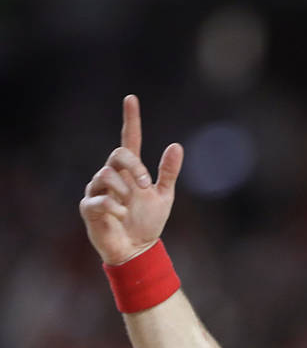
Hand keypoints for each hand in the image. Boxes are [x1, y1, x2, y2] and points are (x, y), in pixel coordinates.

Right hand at [80, 95, 183, 264]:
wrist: (137, 248)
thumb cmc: (148, 222)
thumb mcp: (164, 196)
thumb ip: (168, 173)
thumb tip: (176, 145)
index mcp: (130, 171)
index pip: (130, 139)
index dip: (131, 119)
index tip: (131, 98)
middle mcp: (111, 175)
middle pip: (118, 154)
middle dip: (134, 167)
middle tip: (145, 185)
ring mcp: (97, 190)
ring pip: (106, 174)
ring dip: (124, 190)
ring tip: (130, 206)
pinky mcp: (89, 207)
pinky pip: (100, 199)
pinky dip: (115, 207)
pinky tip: (121, 215)